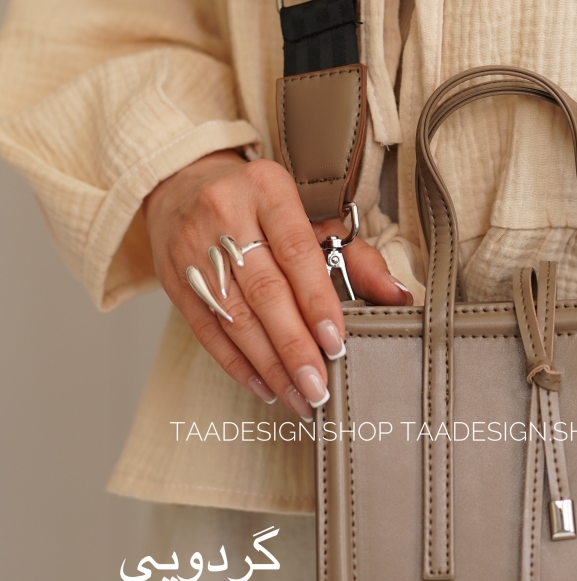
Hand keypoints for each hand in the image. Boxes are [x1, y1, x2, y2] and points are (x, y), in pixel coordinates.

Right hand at [143, 150, 410, 417]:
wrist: (184, 185)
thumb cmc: (262, 206)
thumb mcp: (309, 215)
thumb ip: (357, 257)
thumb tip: (397, 296)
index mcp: (267, 190)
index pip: (297, 251)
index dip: (317, 300)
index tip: (336, 342)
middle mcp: (226, 215)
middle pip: (264, 290)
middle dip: (294, 345)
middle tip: (318, 384)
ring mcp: (193, 248)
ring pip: (235, 317)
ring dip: (270, 365)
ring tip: (299, 395)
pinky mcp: (175, 280)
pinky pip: (207, 331)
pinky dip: (238, 364)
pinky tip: (265, 386)